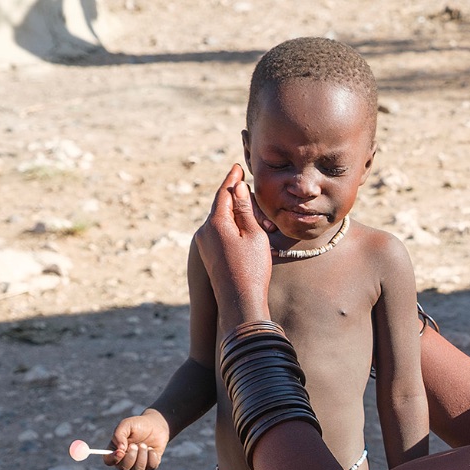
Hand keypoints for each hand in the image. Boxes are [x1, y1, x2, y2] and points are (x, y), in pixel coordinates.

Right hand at [104, 409, 170, 469]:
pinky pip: (151, 466)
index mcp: (116, 450)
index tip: (121, 452)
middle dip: (130, 456)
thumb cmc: (138, 425)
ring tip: (144, 444)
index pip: (109, 461)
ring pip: (137, 469)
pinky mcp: (150, 464)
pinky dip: (152, 457)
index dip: (113, 459)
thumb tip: (120, 449)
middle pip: (123, 468)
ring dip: (142, 456)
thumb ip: (119, 435)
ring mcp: (138, 464)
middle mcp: (125, 460)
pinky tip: (152, 449)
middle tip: (135, 445)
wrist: (155, 425)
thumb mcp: (126, 425)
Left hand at [193, 164, 272, 323]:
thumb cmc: (251, 268)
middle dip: (242, 204)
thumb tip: (238, 189)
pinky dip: (236, 231)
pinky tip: (251, 238)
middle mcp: (204, 231)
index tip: (237, 167)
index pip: (223, 193)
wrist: (240, 302)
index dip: (232, 180)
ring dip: (242, 220)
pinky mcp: (209, 255)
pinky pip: (221, 234)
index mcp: (215, 223)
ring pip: (223, 222)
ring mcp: (205, 244)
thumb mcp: (253, 235)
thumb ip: (244, 210)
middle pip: (223, 207)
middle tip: (260, 207)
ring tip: (265, 229)